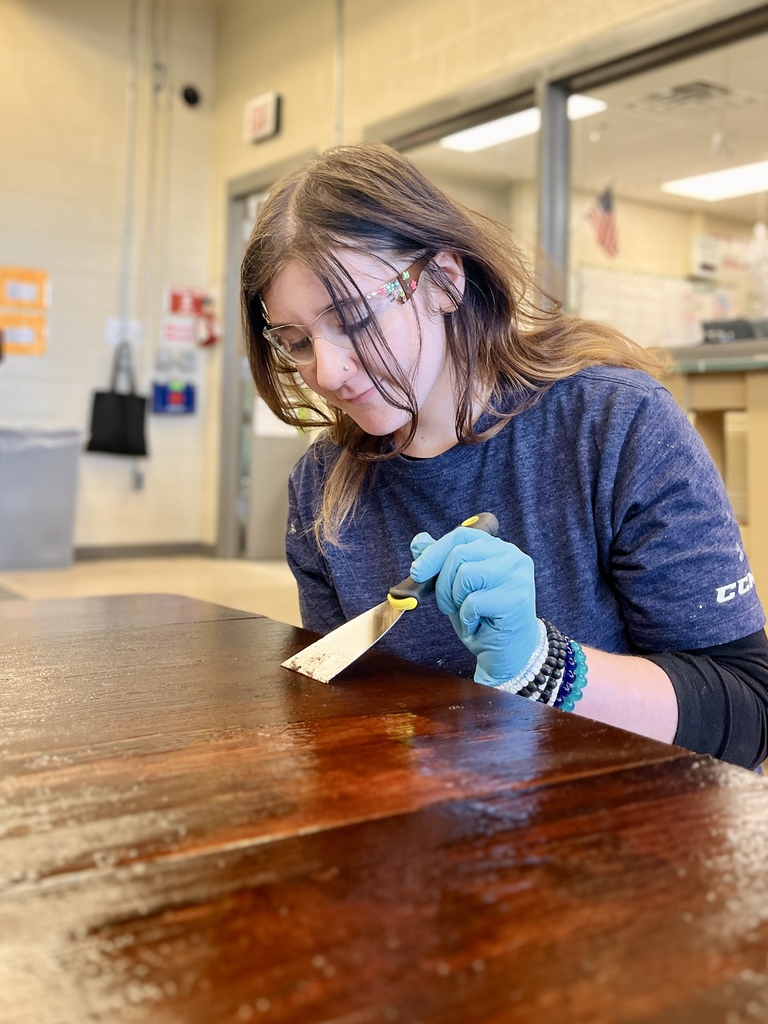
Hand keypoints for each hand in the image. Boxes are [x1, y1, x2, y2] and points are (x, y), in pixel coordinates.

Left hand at [410, 526, 539, 686]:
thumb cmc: (482, 618)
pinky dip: (467, 618)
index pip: (461, 535)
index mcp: (497, 548)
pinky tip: (478, 624)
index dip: (435, 552)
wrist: (506, 653)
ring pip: (465, 575)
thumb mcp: (456, 587)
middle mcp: (511, 555)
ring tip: (467, 614)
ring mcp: (517, 575)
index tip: (417, 572)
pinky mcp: (516, 598)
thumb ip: (442, 562)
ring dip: (455, 600)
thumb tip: (419, 541)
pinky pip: (473, 602)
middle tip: (448, 605)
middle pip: (459, 554)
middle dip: (443, 584)